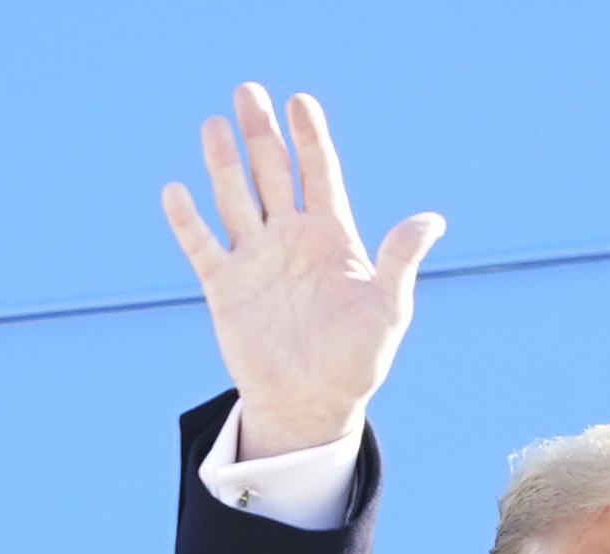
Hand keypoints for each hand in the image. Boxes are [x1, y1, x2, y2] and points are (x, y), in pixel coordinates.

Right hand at [159, 86, 441, 457]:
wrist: (312, 405)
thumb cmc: (357, 360)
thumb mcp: (388, 310)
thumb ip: (401, 260)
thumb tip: (433, 220)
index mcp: (330, 234)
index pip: (318, 171)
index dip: (309, 136)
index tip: (301, 102)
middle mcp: (289, 237)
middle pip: (271, 171)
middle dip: (261, 132)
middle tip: (248, 91)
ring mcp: (255, 259)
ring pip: (234, 198)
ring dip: (223, 163)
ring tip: (213, 125)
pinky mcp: (225, 288)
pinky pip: (202, 247)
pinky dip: (187, 221)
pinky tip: (176, 192)